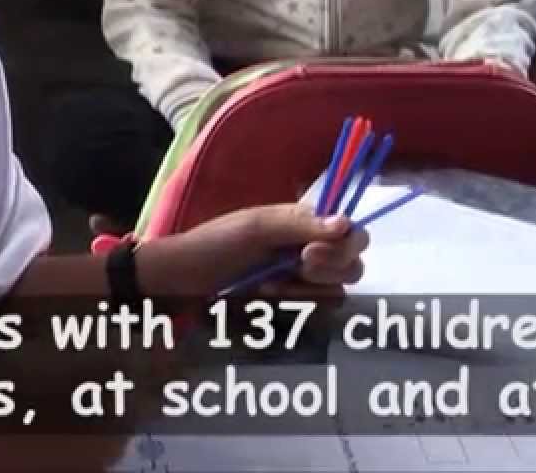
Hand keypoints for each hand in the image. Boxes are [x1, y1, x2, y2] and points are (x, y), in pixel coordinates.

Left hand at [135, 204, 367, 299]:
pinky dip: (294, 305)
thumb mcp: (256, 227)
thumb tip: (345, 223)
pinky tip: (268, 296)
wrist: (183, 280)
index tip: (309, 255)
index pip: (353, 234)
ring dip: (305, 290)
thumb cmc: (216, 244)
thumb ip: (301, 225)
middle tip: (296, 267)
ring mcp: (302, 279)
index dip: (343, 247)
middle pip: (352, 266)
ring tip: (270, 284)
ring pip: (335, 292)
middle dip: (327, 270)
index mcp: (306, 223)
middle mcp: (311, 249)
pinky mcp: (291, 304)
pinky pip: (315, 311)